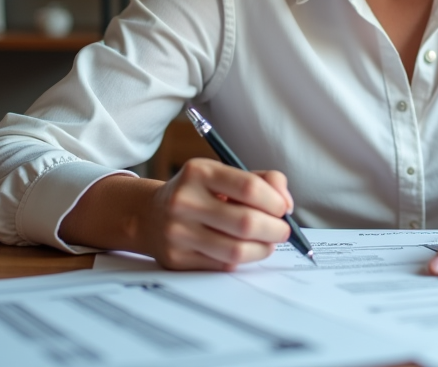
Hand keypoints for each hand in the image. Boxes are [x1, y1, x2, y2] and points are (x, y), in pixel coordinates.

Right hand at [142, 158, 294, 270]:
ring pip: (237, 250)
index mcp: (199, 172)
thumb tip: (286, 204)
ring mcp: (177, 232)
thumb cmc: (199, 193)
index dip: (275, 201)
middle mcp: (184, 200)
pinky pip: (223, 264)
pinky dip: (243, 259)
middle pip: (246, 222)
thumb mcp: (225, 175)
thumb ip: (262, 181)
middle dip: (275, 229)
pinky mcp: (176, 258)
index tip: (284, 209)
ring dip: (263, 248)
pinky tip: (245, 249)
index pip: (249, 187)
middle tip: (283, 230)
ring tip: (268, 242)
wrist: (150, 215)